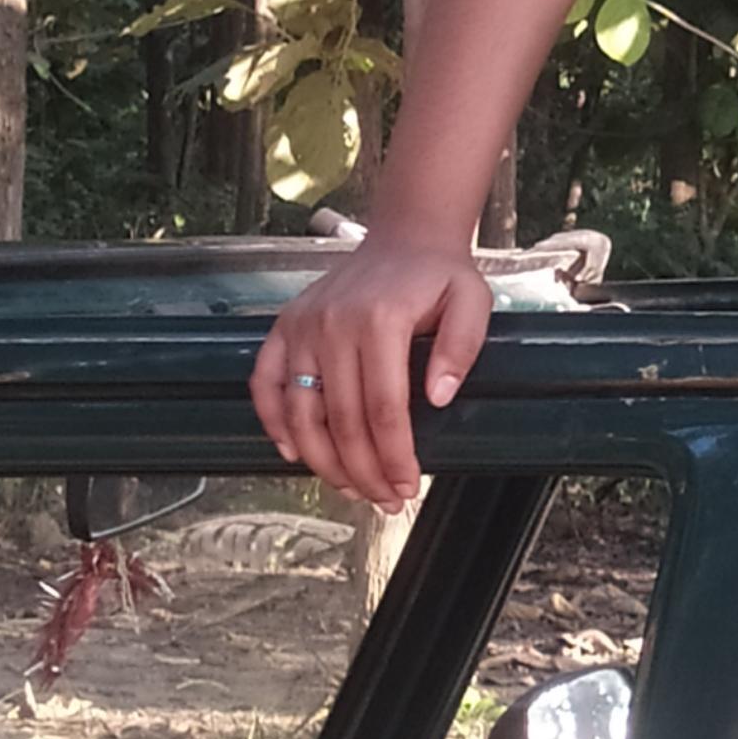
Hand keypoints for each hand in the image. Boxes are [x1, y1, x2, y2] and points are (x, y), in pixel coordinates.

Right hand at [247, 234, 495, 509]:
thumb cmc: (440, 276)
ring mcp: (302, 326)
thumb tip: (439, 399)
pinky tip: (292, 452)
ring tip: (349, 488)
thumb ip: (461, 349)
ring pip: (301, 411)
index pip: (384, 409)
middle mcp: (332, 325)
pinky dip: (272, 419)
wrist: (404, 237)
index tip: (408, 487)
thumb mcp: (472, 302)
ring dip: (322, 460)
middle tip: (385, 501)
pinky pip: (265, 380)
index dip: (394, 457)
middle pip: (342, 419)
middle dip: (364, 470)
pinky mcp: (284, 326)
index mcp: (380, 321)